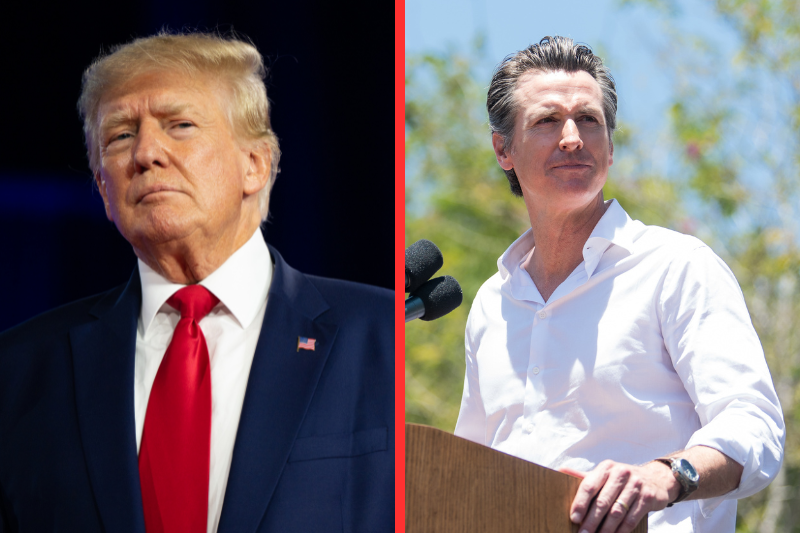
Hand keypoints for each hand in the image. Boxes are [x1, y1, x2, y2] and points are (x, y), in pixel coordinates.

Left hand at [561, 460, 679, 532]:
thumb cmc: (622, 479)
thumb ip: (585, 477)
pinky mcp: (648, 497)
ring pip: (617, 512)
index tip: (573, 518)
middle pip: (602, 502)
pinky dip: (621, 531)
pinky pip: (632, 518)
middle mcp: (621, 473)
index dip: (580, 503)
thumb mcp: (605, 474)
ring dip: (606, 529)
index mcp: (606, 468)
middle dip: (591, 521)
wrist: (655, 479)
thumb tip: (561, 470)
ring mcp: (636, 485)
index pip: (589, 486)